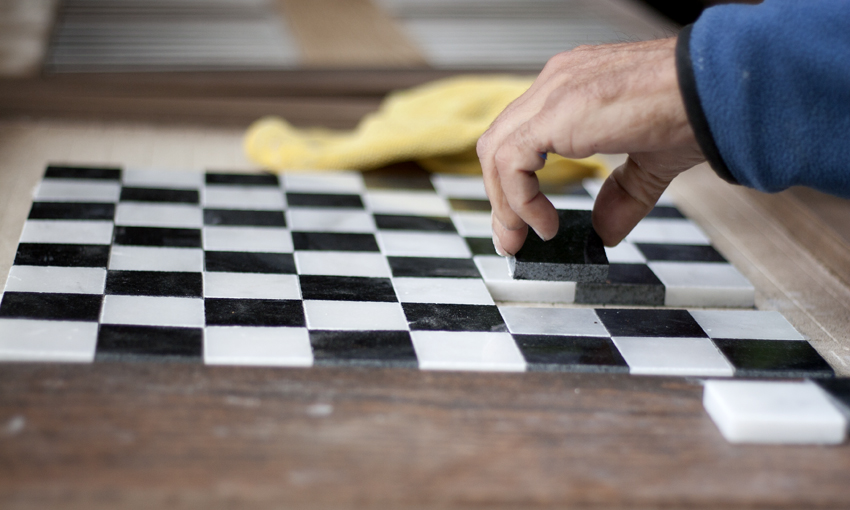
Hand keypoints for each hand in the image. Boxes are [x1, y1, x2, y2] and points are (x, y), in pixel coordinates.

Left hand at [476, 36, 704, 252]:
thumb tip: (605, 232)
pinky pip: (511, 160)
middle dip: (500, 197)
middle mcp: (558, 83)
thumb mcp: (651, 163)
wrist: (721, 87)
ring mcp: (554, 92)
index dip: (513, 181)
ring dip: (504, 203)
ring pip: (495, 151)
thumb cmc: (698, 107)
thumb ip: (622, 195)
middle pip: (499, 142)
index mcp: (574, 88)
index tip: (521, 221)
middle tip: (511, 239)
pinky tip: (545, 224)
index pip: (520, 134)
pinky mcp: (557, 111)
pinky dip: (519, 199)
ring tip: (522, 239)